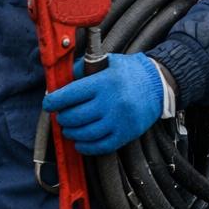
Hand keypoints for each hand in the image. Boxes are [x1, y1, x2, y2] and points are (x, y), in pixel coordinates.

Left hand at [42, 52, 162, 155]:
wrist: (160, 84)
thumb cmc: (130, 72)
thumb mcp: (107, 62)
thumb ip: (82, 70)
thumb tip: (60, 83)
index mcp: (104, 82)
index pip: (69, 95)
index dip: (53, 101)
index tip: (49, 103)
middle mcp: (111, 102)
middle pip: (74, 117)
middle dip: (62, 117)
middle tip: (61, 115)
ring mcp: (119, 121)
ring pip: (85, 134)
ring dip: (71, 133)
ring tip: (69, 128)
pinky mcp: (126, 134)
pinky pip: (100, 146)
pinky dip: (86, 147)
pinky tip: (80, 142)